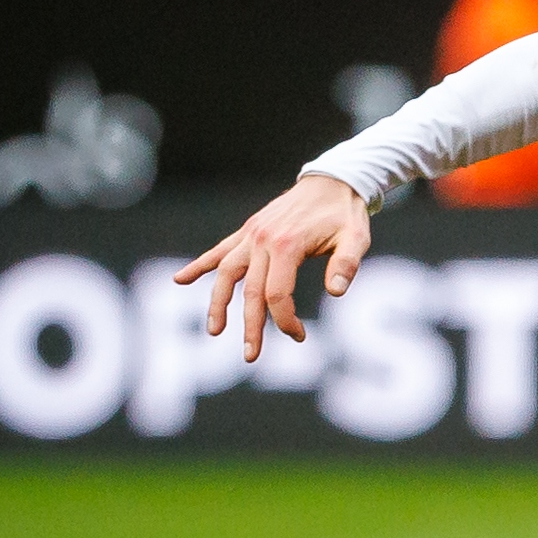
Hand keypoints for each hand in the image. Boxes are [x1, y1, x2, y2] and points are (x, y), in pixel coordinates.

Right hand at [174, 172, 369, 361]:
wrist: (331, 181)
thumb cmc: (345, 214)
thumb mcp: (356, 238)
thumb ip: (346, 264)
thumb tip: (336, 293)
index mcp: (288, 245)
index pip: (277, 294)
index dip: (285, 319)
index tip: (298, 336)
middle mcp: (262, 241)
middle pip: (250, 291)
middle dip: (251, 326)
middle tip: (251, 356)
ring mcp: (251, 236)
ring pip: (226, 274)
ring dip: (218, 303)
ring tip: (214, 330)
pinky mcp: (247, 231)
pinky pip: (218, 251)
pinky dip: (200, 266)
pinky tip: (181, 280)